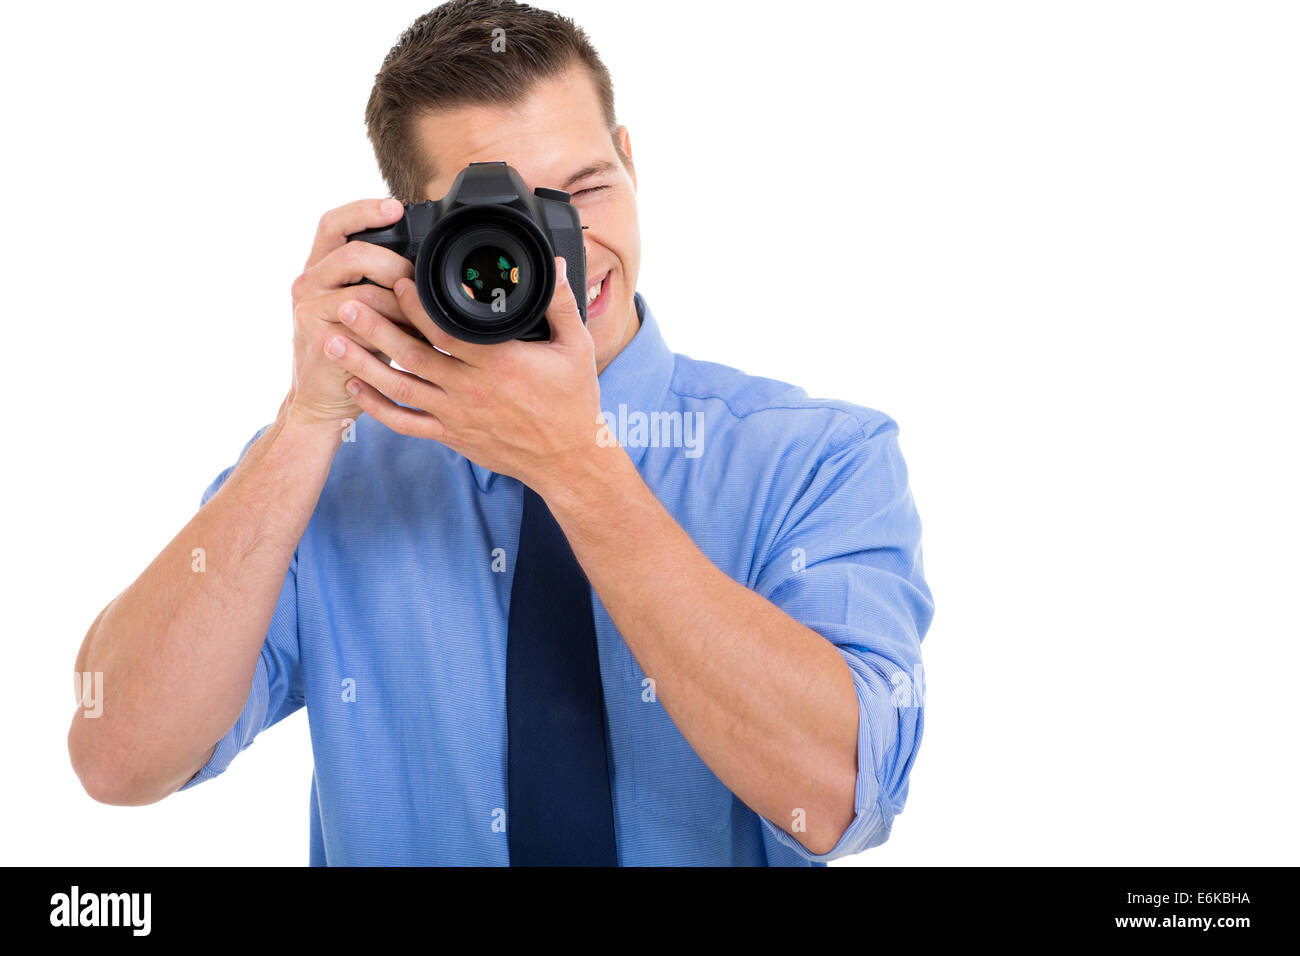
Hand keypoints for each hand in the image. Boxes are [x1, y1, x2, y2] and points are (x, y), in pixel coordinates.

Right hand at [285, 198, 416, 424]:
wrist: (323, 399)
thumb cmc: (354, 350)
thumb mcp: (367, 309)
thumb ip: (384, 284)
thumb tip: (431, 269)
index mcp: (319, 269)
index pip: (334, 224)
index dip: (363, 210)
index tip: (395, 207)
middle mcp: (307, 284)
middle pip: (352, 253)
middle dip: (394, 263)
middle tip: (418, 279)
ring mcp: (309, 312)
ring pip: (364, 293)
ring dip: (400, 304)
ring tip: (420, 317)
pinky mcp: (320, 339)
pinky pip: (364, 327)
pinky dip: (393, 331)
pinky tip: (410, 337)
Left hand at [322, 256, 601, 492]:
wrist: (567, 461)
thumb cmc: (573, 404)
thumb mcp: (576, 348)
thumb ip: (560, 303)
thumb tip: (554, 264)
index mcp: (499, 363)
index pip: (446, 330)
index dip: (416, 305)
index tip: (396, 281)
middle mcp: (471, 389)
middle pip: (411, 355)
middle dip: (375, 328)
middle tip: (346, 303)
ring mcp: (456, 415)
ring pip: (399, 387)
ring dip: (363, 363)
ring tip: (332, 340)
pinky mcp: (450, 435)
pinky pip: (405, 422)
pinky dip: (376, 407)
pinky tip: (355, 387)